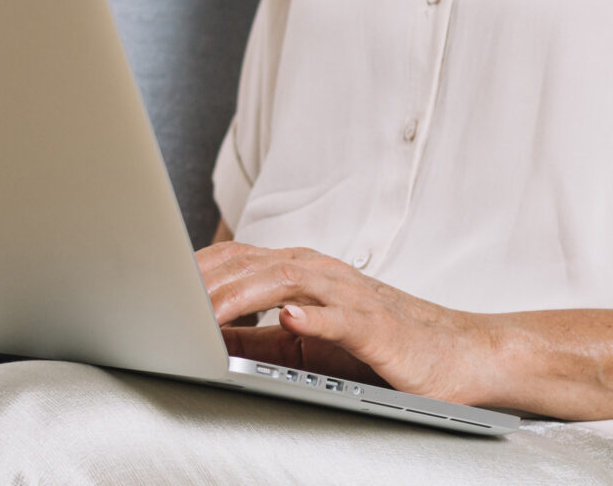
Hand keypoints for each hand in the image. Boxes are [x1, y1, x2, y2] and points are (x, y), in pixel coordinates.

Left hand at [195, 240, 497, 404]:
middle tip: (167, 296)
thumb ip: (259, 338)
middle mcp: (323, 273)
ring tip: (209, 309)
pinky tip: (290, 318)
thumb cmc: (381, 344)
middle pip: (254, 265)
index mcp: (303, 272)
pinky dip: (315, 315)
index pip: (238, 259)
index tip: (156, 278)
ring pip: (290, 282)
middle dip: (208, 280)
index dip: (197, 267)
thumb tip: (207, 338)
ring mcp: (351, 296)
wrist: (455, 353)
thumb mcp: (306, 342)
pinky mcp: (378, 327)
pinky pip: (343, 317)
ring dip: (246, 294)